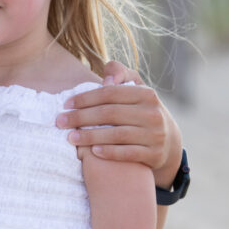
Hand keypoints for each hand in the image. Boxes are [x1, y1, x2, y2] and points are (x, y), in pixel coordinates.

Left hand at [56, 60, 182, 187]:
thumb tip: (107, 79)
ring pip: (117, 135)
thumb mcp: (135, 88)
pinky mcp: (154, 154)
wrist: (168, 140)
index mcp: (146, 94)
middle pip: (110, 114)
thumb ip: (119, 74)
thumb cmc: (140, 109)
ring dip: (90, 136)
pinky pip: (128, 154)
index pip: (110, 93)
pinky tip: (93, 152)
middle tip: (60, 122)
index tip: (65, 104)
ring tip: (70, 138)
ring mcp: (155, 135)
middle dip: (81, 117)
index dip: (85, 98)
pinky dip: (110, 152)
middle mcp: (152, 113)